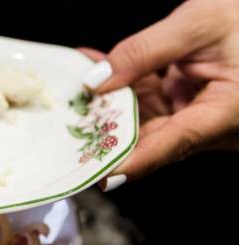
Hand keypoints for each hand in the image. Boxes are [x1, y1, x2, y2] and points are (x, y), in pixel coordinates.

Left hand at [79, 0, 238, 189]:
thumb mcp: (200, 23)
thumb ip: (145, 51)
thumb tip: (98, 80)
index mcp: (228, 112)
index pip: (174, 143)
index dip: (135, 160)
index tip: (101, 175)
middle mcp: (215, 126)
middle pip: (152, 138)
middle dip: (106, 133)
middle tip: (67, 125)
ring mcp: (201, 119)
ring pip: (146, 124)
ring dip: (110, 108)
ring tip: (74, 93)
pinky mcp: (190, 108)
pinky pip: (152, 107)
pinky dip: (125, 92)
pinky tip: (97, 75)